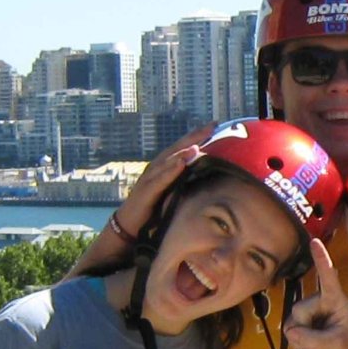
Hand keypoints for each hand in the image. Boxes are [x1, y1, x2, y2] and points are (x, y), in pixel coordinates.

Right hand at [115, 124, 214, 239]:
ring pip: (168, 161)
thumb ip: (186, 181)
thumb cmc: (155, 207)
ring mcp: (150, 178)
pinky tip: (182, 163)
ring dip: (183, 152)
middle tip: (212, 125)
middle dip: (194, 136)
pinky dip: (171, 170)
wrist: (131, 224)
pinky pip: (160, 179)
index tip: (216, 125)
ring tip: (198, 144)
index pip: (183, 147)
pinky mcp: (146, 191)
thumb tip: (208, 176)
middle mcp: (157, 168)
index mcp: (165, 167)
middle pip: (177, 148)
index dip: (198, 135)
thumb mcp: (174, 191)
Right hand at [283, 240, 347, 348]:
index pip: (327, 277)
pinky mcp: (299, 318)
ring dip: (303, 336)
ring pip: (292, 322)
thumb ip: (313, 340)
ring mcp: (308, 308)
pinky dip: (298, 340)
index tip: (315, 241)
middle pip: (300, 310)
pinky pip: (290, 330)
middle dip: (306, 329)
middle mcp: (319, 299)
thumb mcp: (336, 345)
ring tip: (320, 339)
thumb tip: (290, 331)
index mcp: (335, 299)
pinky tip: (311, 340)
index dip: (321, 260)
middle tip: (325, 338)